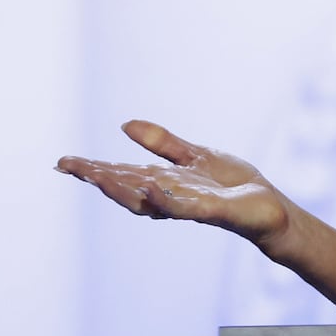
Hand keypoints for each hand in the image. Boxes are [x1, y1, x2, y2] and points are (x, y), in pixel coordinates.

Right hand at [57, 120, 290, 249]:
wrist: (270, 209)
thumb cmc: (235, 186)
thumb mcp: (195, 156)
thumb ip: (163, 144)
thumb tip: (124, 125)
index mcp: (166, 182)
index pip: (124, 174)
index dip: (94, 169)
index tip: (65, 161)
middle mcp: (172, 196)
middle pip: (128, 187)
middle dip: (98, 178)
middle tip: (68, 167)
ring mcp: (192, 205)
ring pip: (150, 199)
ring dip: (123, 189)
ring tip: (97, 176)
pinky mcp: (216, 209)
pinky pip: (188, 205)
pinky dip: (169, 198)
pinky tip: (152, 188)